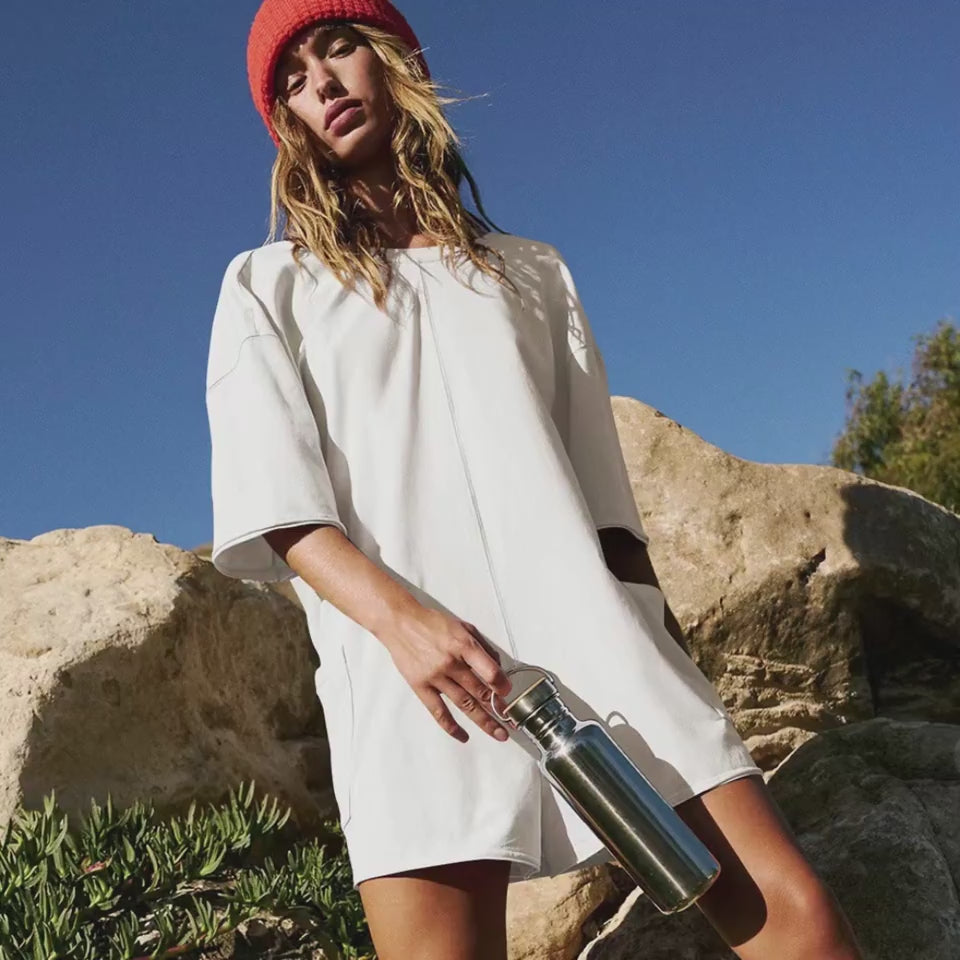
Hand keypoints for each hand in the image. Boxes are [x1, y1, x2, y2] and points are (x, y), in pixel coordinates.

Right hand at [378, 604, 513, 743]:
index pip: (489, 671)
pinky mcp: (421, 687)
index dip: (502, 685)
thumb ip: (482, 646)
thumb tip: (499, 666)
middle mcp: (451, 663)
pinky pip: (439, 712)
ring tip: (498, 733)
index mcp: (464, 645)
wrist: (400, 623)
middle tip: (510, 721)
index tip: (507, 692)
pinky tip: (464, 736)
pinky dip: (452, 727)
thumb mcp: (463, 626)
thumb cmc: (432, 623)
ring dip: (484, 721)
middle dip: (497, 708)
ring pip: (464, 704)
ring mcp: (435, 677)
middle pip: (479, 691)